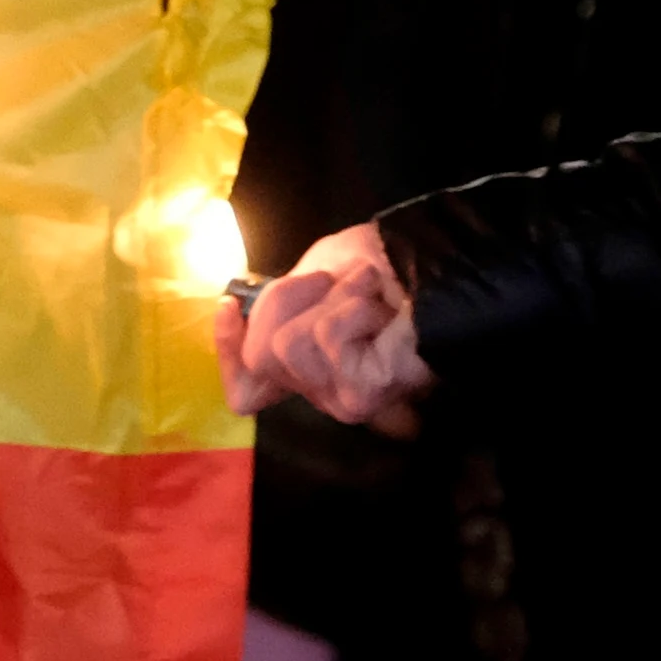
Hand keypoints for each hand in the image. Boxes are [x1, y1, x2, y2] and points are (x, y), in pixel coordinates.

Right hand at [219, 223, 431, 423]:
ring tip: (367, 294)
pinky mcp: (359, 396)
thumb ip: (271, 304)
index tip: (229, 303)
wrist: (434, 262)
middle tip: (340, 283)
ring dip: (328, 301)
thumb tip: (233, 311)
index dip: (226, 348)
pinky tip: (381, 310)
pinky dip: (350, 309)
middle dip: (289, 300)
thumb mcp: (313, 273)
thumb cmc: (386, 267)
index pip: (244, 391)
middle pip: (257, 358)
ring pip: (284, 348)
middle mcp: (320, 391)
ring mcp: (338, 399)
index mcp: (306, 367)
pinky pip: (321, 342)